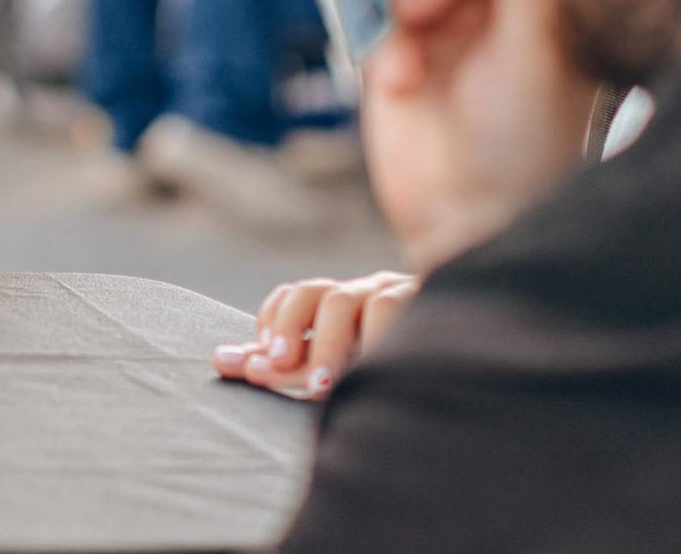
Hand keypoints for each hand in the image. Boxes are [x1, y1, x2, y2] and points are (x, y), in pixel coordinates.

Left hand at [213, 271, 417, 398]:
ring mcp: (398, 296)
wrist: (459, 368)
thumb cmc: (385, 367)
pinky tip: (370, 372)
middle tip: (278, 365)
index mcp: (339, 305)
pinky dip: (378, 339)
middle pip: (319, 295)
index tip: (263, 355)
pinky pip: (397, 311)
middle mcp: (365, 293)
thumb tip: (220, 360)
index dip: (275, 320)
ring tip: (321, 387)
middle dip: (292, 328)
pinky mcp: (429, 306)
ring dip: (330, 344)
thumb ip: (280, 366)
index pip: (296, 297)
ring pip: (354, 302)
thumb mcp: (329, 369)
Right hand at [359, 0, 594, 271]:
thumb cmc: (522, 149)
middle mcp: (495, 4)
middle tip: (407, 16)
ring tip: (399, 72)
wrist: (469, 215)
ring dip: (390, 16)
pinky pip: (370, 12)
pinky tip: (393, 83)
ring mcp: (447, 26)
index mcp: (539, 2)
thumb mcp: (532, 67)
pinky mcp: (403, 49)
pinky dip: (373, 42)